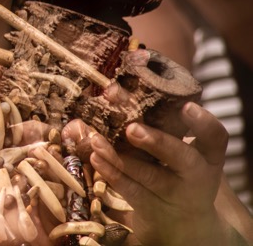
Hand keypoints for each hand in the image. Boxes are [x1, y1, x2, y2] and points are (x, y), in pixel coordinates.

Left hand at [89, 101, 232, 245]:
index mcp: (208, 154)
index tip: (186, 107)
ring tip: (97, 141)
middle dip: (157, 142)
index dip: (203, 122)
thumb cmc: (176, 168)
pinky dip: (111, 173)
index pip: (216, 136)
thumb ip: (160, 123)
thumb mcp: (181, 148)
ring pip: (149, 176)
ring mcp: (175, 194)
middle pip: (183, 158)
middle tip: (132, 129)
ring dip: (120, 158)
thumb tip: (112, 91)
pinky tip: (95, 157)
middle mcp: (196, 174)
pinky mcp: (152, 207)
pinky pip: (130, 190)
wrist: (183, 220)